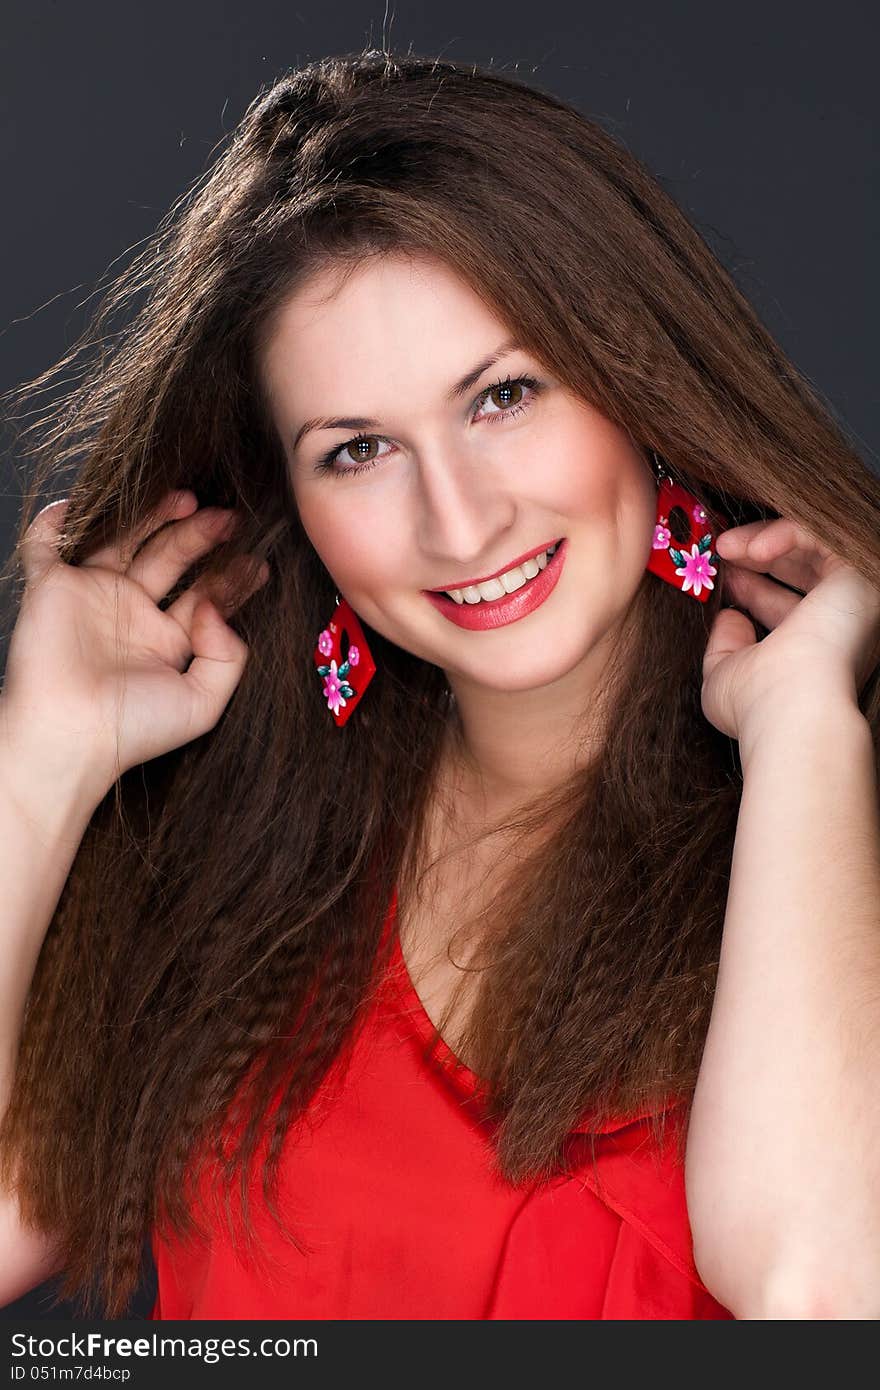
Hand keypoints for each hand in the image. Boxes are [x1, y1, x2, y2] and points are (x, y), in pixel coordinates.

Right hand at [1, 490, 269, 805]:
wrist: (68, 737)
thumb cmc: (132, 730)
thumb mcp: (203, 702)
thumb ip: (228, 655)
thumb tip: (218, 607)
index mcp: (166, 640)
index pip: (204, 593)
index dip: (231, 575)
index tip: (258, 560)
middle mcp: (131, 613)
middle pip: (170, 556)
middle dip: (201, 535)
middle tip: (229, 519)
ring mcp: (92, 595)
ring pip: (123, 538)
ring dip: (151, 514)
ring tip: (186, 499)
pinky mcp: (51, 587)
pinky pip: (47, 544)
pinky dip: (56, 522)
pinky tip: (83, 503)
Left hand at [700, 517, 879, 745]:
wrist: (791, 709)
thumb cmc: (757, 705)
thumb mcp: (725, 675)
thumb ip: (724, 645)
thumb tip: (728, 616)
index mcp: (813, 651)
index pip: (785, 606)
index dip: (751, 587)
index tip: (719, 578)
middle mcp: (838, 627)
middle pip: (801, 572)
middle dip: (755, 558)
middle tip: (721, 553)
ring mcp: (851, 601)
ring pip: (811, 548)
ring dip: (762, 540)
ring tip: (726, 547)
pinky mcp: (857, 576)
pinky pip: (820, 535)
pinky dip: (782, 533)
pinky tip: (748, 549)